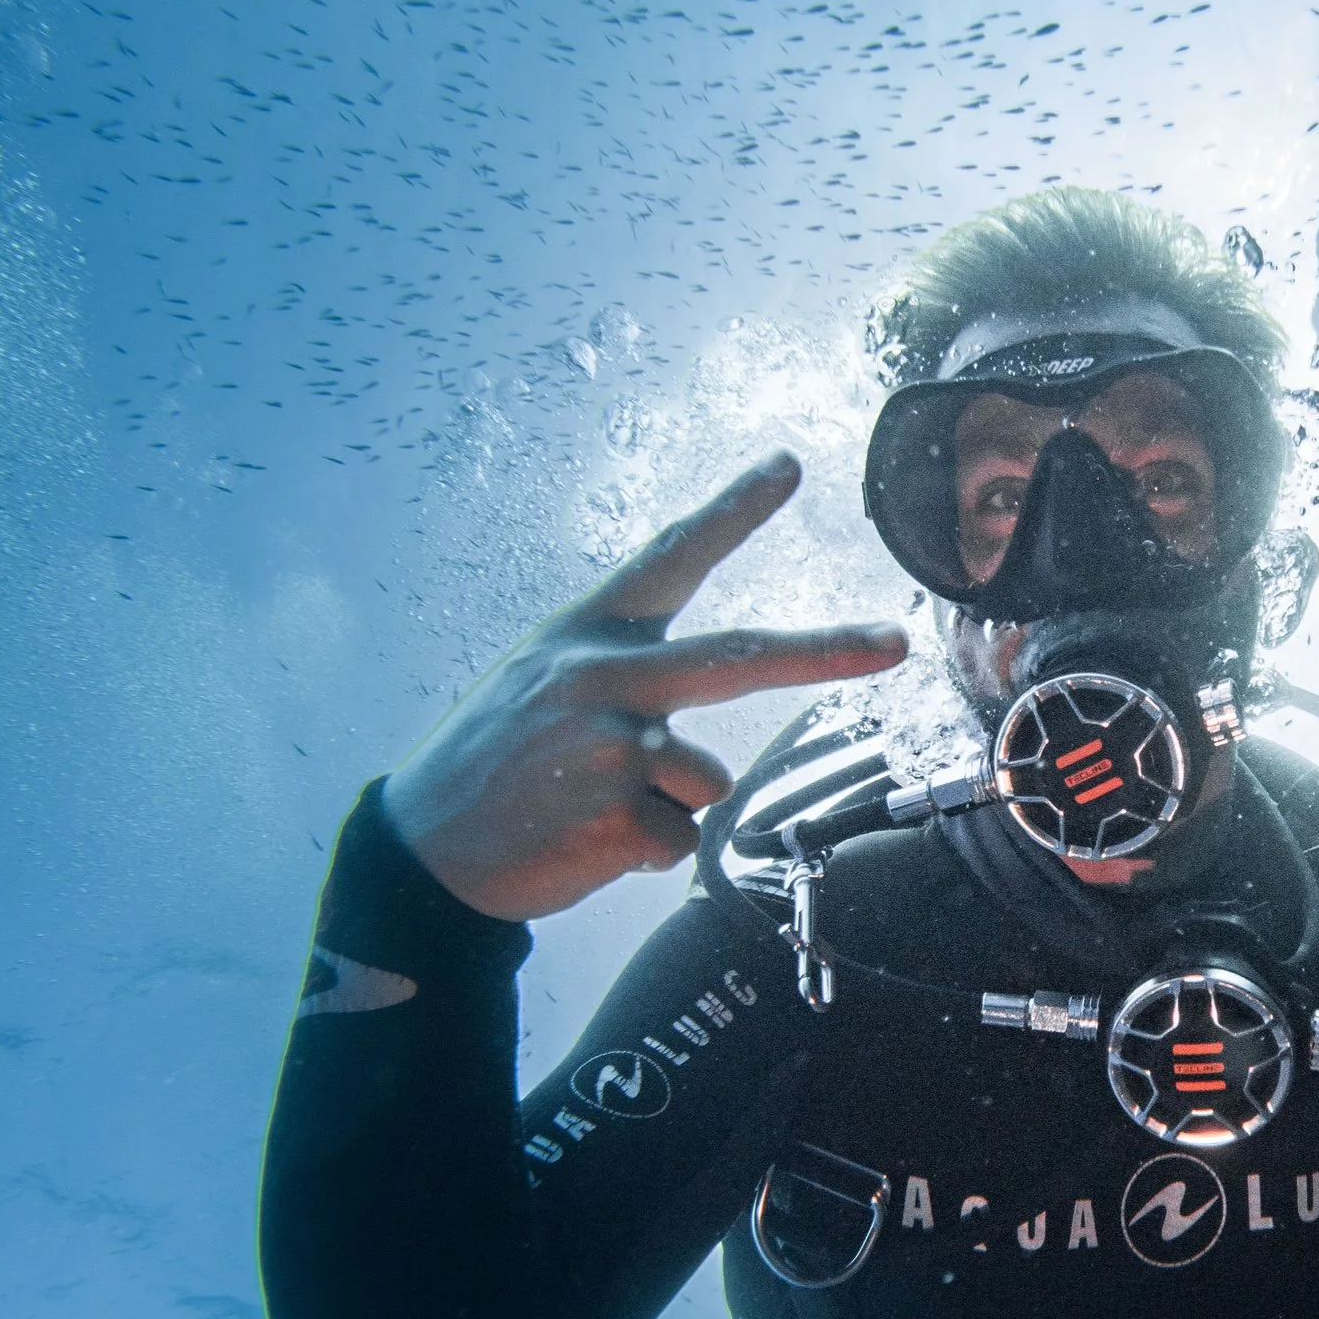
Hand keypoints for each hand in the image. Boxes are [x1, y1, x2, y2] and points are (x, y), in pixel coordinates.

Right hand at [383, 452, 907, 919]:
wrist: (423, 853)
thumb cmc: (493, 766)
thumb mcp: (537, 684)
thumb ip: (618, 674)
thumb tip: (700, 709)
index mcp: (585, 635)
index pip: (669, 557)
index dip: (731, 509)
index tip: (787, 466)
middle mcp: (602, 677)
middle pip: (741, 658)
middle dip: (828, 651)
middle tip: (894, 641)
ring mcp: (609, 746)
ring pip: (708, 781)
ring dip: (667, 807)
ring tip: (590, 807)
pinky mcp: (614, 815)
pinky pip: (678, 838)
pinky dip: (644, 853)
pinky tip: (582, 842)